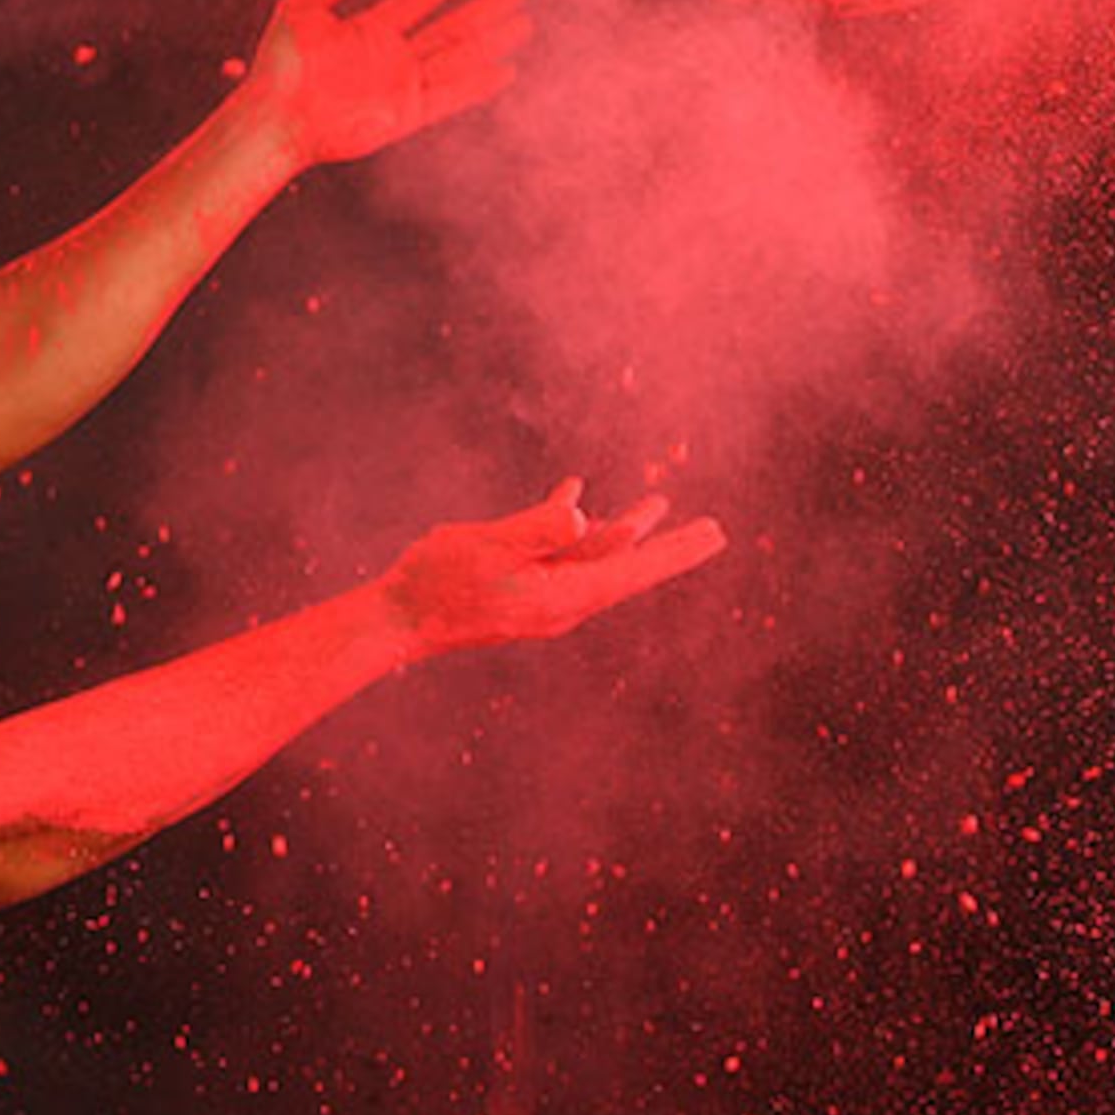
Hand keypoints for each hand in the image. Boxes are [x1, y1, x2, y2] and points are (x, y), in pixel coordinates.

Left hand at [239, 0, 530, 169]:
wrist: (277, 117)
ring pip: (457, 57)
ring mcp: (401, 86)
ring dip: (491, 42)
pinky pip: (450, 96)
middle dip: (485, 11)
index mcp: (370, 30)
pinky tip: (504, 71)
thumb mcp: (301, 10)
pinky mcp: (405, 115)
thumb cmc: (279, 67)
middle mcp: (392, 57)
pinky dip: (477, 84)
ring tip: (523, 25)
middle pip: (450, 28)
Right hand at [383, 480, 728, 657]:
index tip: (714, 536)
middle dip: (668, 546)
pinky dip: (572, 526)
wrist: (400, 619)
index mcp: (563, 595)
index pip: (634, 571)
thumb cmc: (439, 582)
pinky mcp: (522, 586)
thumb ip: (535, 531)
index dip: (676, 551)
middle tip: (712, 532)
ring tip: (656, 505)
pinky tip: (573, 495)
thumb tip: (578, 517)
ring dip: (626, 530)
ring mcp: (543, 596)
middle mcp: (562, 601)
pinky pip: (559, 554)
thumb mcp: (488, 547)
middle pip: (627, 567)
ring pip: (595, 557)